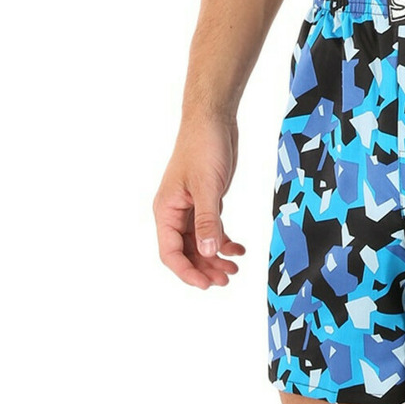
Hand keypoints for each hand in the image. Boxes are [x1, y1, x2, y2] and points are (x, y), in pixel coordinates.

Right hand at [154, 114, 245, 289]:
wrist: (213, 119)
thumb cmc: (203, 147)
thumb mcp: (207, 186)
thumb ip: (207, 221)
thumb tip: (208, 252)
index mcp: (166, 210)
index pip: (170, 252)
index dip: (187, 271)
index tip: (207, 284)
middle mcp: (175, 212)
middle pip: (186, 252)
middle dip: (204, 268)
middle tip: (226, 280)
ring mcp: (191, 207)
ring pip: (200, 243)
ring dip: (215, 258)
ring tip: (234, 269)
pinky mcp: (206, 200)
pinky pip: (211, 229)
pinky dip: (223, 241)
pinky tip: (238, 249)